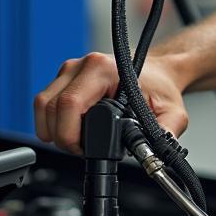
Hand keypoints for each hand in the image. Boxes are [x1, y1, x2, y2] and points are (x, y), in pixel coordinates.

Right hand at [34, 52, 188, 153]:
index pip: (69, 104)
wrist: (159, 72)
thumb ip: (166, 131)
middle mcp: (83, 65)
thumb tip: (156, 150)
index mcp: (104, 69)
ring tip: (75, 141)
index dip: (70, 134)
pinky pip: (46, 101)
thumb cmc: (160, 86)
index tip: (82, 150)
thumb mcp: (171, 112)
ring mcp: (71, 70)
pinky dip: (52, 121)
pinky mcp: (65, 77)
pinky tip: (69, 129)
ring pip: (43, 105)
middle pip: (51, 107)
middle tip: (81, 150)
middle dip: (62, 136)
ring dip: (53, 129)